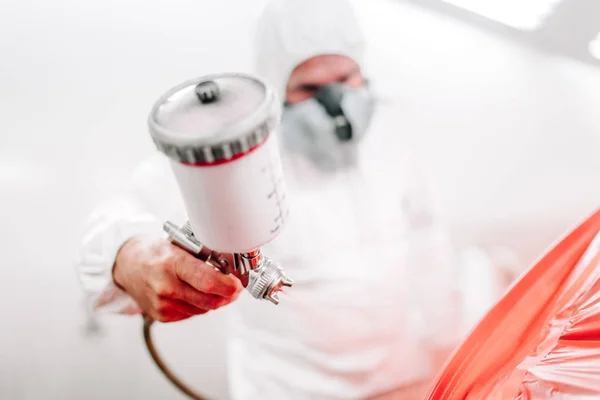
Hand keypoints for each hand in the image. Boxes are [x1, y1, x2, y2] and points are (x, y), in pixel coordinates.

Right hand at [113, 236, 242, 321]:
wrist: (127, 265)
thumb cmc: (154, 253)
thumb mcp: (178, 245)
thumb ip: (202, 258)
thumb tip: (229, 268)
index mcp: (172, 264)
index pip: (207, 281)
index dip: (228, 286)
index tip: (238, 285)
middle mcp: (166, 287)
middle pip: (209, 300)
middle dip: (227, 295)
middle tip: (234, 288)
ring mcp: (163, 304)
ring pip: (203, 309)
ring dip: (214, 300)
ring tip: (216, 288)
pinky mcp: (162, 316)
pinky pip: (192, 314)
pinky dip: (199, 305)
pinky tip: (195, 293)